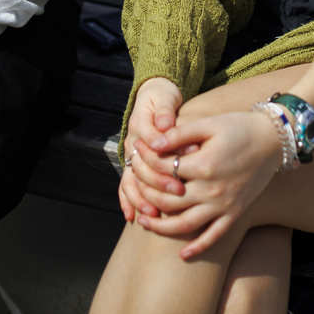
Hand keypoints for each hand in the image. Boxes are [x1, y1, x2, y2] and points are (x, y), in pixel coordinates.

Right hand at [120, 77, 183, 222]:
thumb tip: (165, 124)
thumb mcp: (165, 98)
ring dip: (141, 199)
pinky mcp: (134, 165)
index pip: (151, 144)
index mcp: (140, 124)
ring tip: (154, 214)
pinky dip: (128, 202)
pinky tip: (132, 217)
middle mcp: (132, 143)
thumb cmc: (163, 98)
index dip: (167, 155)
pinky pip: (126, 186)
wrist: (153, 96)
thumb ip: (165, 112)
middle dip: (158, 182)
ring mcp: (132, 156)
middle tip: (179, 191)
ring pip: (130, 181)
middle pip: (140, 167)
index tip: (186, 165)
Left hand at [129, 109, 281, 258]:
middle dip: (146, 194)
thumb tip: (151, 143)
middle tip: (134, 188)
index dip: (145, 160)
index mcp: (203, 164)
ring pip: (185, 225)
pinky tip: (183, 254)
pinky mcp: (234, 213)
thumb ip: (179, 134)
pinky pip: (213, 236)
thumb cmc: (239, 127)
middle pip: (168, 199)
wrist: (272, 140)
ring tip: (145, 223)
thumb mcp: (208, 124)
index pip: (163, 169)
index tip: (136, 151)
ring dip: (162, 227)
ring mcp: (223, 205)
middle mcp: (211, 190)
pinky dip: (197, 247)